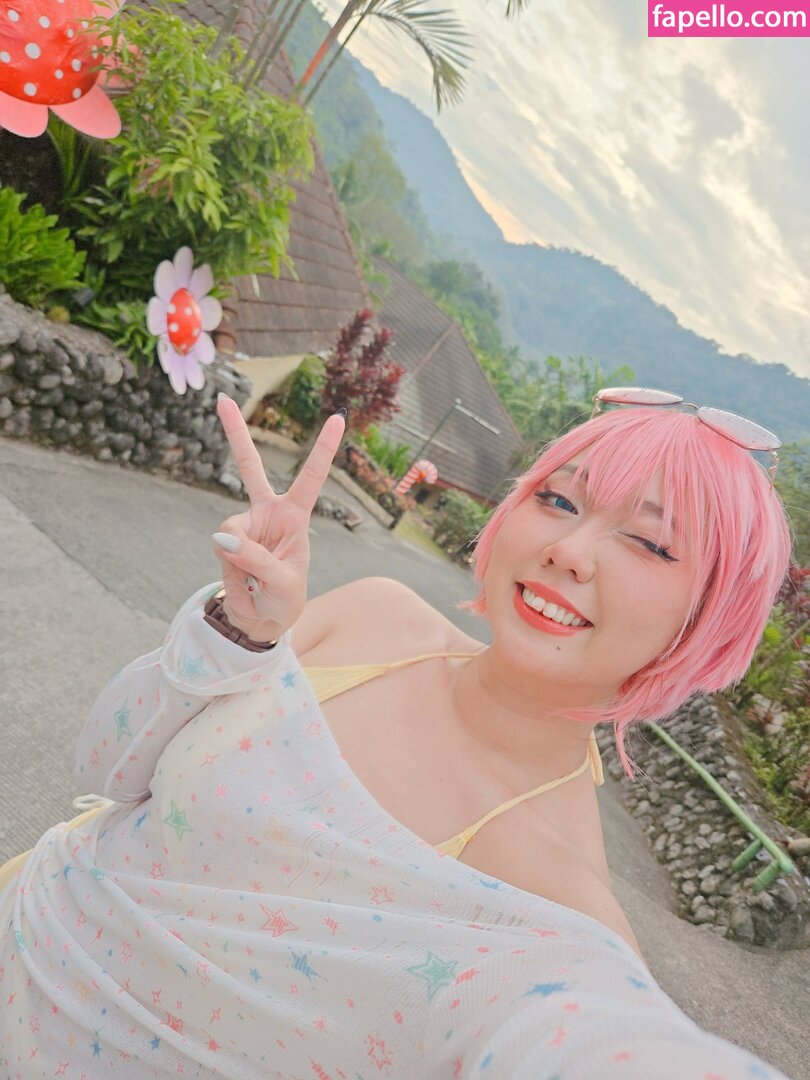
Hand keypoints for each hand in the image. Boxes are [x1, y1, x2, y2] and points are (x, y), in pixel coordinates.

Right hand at [211, 395, 345, 642]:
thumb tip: (221, 535)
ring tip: (256, 580)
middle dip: (235, 433)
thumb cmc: (285, 600)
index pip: (311, 476)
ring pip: (230, 528)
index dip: (323, 447)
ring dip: (240, 558)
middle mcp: (269, 513)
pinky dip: (228, 566)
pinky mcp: (226, 541)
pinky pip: (220, 546)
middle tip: (224, 399)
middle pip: (249, 467)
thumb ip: (254, 558)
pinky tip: (241, 579)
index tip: (338, 417)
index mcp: (296, 516)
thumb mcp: (282, 583)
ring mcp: (245, 525)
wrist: (262, 621)